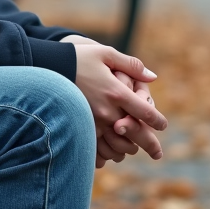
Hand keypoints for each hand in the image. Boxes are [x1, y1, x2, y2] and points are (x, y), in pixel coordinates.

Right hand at [60, 37, 166, 163]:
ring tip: (131, 150)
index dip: (158, 121)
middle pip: (136, 135)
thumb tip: (152, 77)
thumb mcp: (106, 54)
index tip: (163, 125)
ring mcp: (92, 124)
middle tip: (157, 154)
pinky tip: (109, 153)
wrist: (46, 67)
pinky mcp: (79, 130)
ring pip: (118, 147)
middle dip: (150, 145)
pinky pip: (97, 151)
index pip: (145, 113)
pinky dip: (105, 154)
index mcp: (117, 92)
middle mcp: (107, 112)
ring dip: (127, 150)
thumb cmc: (78, 58)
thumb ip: (131, 65)